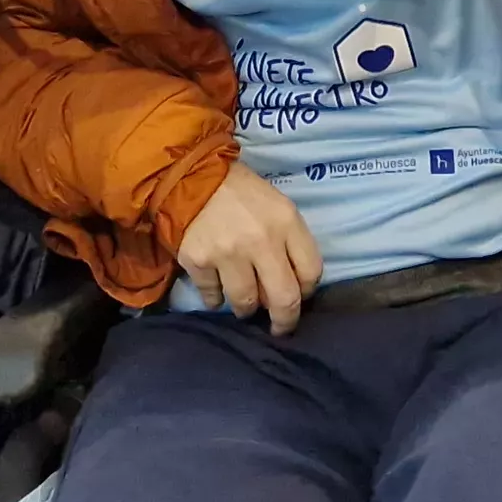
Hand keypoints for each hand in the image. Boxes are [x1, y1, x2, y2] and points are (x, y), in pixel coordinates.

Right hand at [176, 166, 323, 333]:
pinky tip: (216, 290)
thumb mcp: (276, 204)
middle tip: (279, 327)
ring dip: (247, 309)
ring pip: (246, 303)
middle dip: (284, 321)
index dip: (307, 290)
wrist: (189, 175)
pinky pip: (212, 296)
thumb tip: (292, 282)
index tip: (299, 294)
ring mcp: (228, 254)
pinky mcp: (198, 262)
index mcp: (286, 221)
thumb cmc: (239, 191)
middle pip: (284, 299)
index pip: (311, 272)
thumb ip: (289, 239)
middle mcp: (260, 240)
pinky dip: (215, 298)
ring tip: (244, 304)